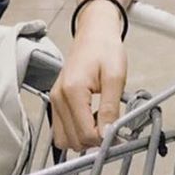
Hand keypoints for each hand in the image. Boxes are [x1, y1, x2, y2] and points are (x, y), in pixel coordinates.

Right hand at [51, 18, 127, 151]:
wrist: (94, 32)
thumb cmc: (104, 48)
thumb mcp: (115, 77)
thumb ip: (110, 108)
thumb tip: (108, 134)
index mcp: (72, 91)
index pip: (84, 133)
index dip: (103, 140)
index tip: (119, 136)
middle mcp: (59, 98)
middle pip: (72, 140)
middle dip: (93, 141)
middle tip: (112, 129)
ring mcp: (55, 100)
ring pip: (64, 139)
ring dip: (83, 138)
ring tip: (102, 122)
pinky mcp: (56, 101)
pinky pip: (61, 129)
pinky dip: (76, 131)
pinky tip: (92, 119)